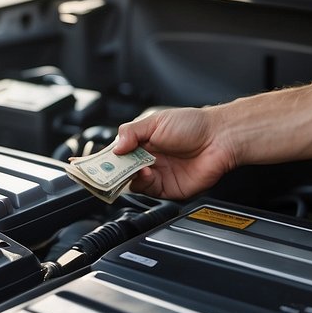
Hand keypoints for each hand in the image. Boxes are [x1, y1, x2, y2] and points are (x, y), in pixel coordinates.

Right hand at [113, 107, 235, 199]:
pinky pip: (149, 191)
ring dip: (128, 177)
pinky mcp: (168, 188)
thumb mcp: (155, 121)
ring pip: (132, 182)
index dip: (105, 158)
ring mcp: (158, 174)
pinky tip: (145, 173)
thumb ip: (130, 132)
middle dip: (112, 170)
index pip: (117, 154)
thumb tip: (115, 147)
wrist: (220, 138)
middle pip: (122, 171)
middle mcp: (149, 160)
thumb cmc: (193, 125)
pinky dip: (143, 184)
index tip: (92, 162)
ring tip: (132, 167)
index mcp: (143, 142)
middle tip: (107, 169)